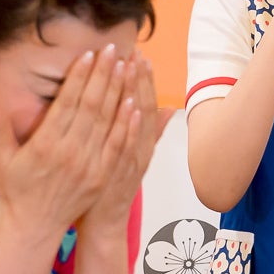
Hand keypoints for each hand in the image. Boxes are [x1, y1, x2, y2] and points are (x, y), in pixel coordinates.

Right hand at [0, 44, 128, 239]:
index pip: (67, 102)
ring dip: (118, 92)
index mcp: (45, 144)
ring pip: (107, 122)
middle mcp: (69, 152)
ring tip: (127, 66)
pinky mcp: (101, 176)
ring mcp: (88, 165)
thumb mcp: (2, 159)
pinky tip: (134, 103)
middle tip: (112, 50)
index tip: (89, 54)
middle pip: (91, 106)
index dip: (79, 76)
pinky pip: (117, 145)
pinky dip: (127, 124)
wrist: (35, 226)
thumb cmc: (16, 189)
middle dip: (103, 75)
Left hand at [80, 53, 172, 229]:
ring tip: (133, 65)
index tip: (140, 55)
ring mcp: (130, 160)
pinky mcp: (118, 171)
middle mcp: (138, 149)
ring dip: (136, 93)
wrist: (104, 223)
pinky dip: (133, 126)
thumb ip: (150, 134)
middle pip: (142, 107)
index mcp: (140, 144)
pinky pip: (128, 144)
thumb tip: (169, 109)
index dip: (144, 80)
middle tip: (136, 50)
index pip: (144, 104)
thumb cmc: (110, 189)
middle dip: (139, 78)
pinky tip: (133, 106)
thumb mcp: (132, 159)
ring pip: (137, 121)